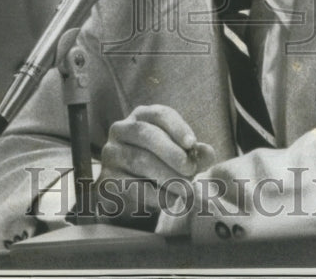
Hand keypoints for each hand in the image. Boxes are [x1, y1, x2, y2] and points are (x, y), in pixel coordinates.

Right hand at [96, 104, 215, 222]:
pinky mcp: (106, 179)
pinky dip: (156, 195)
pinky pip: (132, 186)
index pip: (159, 114)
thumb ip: (195, 154)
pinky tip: (171, 200)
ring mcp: (111, 154)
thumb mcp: (180, 156)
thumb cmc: (160, 166)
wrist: (132, 193)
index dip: (177, 127)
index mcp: (141, 116)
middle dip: (172, 153)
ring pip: (140, 160)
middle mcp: (121, 130)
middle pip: (146, 135)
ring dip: (168, 176)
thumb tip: (208, 153)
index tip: (192, 143)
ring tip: (187, 190)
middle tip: (191, 170)